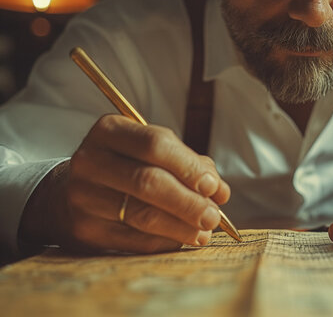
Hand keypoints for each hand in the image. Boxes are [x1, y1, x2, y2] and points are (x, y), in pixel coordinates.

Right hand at [19, 115, 230, 253]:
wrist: (72, 193)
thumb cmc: (126, 167)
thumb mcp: (151, 152)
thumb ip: (189, 165)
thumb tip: (219, 192)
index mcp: (110, 131)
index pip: (155, 144)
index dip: (189, 167)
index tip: (213, 187)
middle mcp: (90, 160)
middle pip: (148, 182)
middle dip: (188, 202)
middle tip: (213, 217)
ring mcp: (83, 196)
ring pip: (141, 215)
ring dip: (181, 227)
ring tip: (204, 232)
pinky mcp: (83, 229)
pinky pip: (133, 239)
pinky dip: (164, 242)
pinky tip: (180, 241)